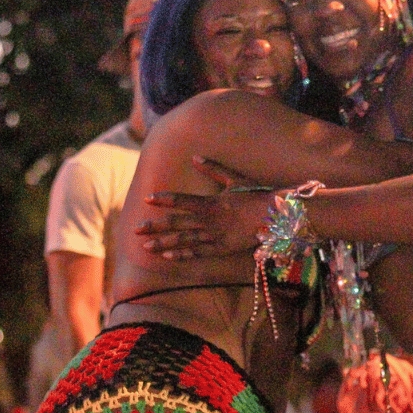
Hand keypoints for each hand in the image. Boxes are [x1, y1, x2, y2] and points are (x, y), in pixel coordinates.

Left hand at [136, 157, 273, 258]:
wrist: (276, 216)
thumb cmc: (255, 195)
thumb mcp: (234, 179)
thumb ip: (213, 169)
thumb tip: (195, 157)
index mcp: (211, 202)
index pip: (182, 200)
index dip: (164, 199)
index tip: (148, 198)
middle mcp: (210, 220)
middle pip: (176, 223)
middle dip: (155, 226)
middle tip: (136, 230)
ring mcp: (215, 236)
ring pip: (184, 240)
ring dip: (163, 243)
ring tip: (145, 246)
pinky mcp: (221, 249)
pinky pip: (198, 253)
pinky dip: (182, 254)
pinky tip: (167, 256)